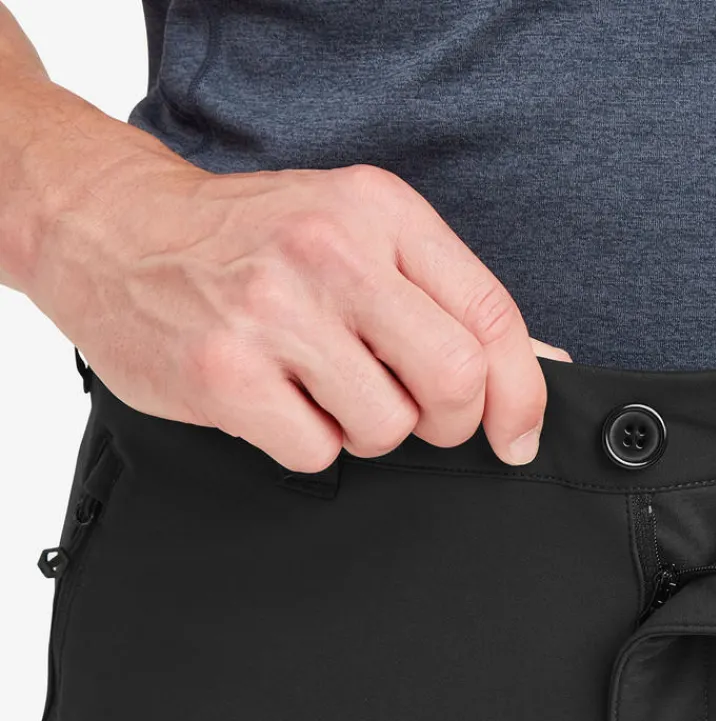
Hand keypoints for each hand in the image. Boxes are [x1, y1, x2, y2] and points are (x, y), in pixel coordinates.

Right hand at [29, 154, 567, 470]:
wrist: (114, 230)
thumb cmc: (248, 238)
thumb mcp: (357, 232)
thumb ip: (447, 296)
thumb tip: (542, 366)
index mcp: (380, 212)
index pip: (491, 314)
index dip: (522, 392)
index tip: (517, 434)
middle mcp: (332, 253)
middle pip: (456, 378)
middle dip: (450, 421)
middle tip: (417, 414)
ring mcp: (275, 313)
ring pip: (388, 426)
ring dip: (369, 430)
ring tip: (324, 390)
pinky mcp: (226, 374)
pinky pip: (318, 454)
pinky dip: (311, 445)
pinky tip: (280, 404)